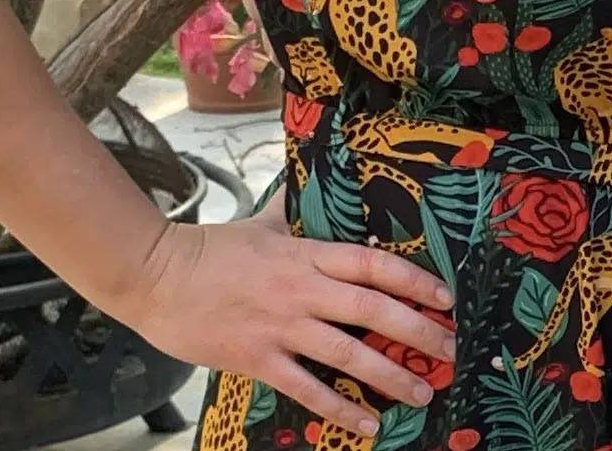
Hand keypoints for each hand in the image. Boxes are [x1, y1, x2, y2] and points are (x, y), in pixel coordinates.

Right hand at [129, 198, 456, 431]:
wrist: (159, 277)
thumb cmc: (213, 247)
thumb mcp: (263, 223)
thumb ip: (294, 212)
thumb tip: (311, 186)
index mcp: (307, 254)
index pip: (373, 265)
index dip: (413, 280)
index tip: (446, 297)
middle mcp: (303, 290)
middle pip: (372, 310)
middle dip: (418, 330)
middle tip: (452, 348)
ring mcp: (281, 327)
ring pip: (348, 353)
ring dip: (390, 374)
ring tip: (423, 391)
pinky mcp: (258, 359)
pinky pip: (308, 389)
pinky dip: (340, 408)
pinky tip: (368, 424)